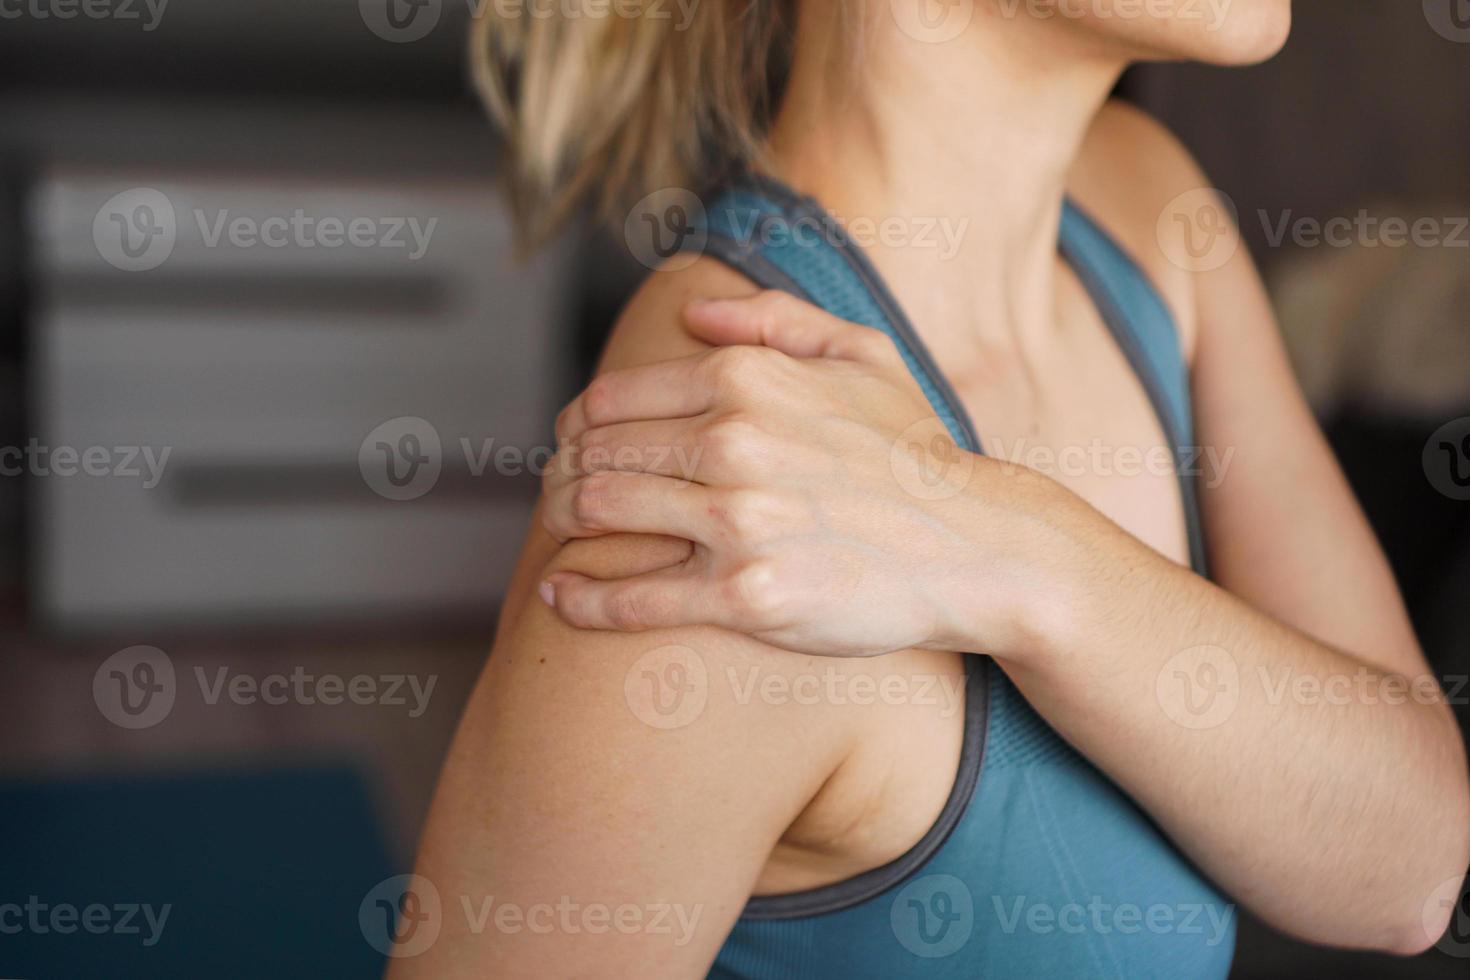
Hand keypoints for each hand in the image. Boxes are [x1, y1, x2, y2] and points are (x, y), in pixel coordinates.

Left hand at [538, 291, 1060, 657]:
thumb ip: (771, 319)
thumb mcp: (863, 352)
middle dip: (562, 477)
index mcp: (747, 378)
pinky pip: (634, 596)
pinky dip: (582, 598)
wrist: (978, 546)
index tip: (573, 449)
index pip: (612, 399)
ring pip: (600, 515)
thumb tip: (691, 312)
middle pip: (596, 456)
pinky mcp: (748, 597)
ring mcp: (739, 522)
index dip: (576, 427)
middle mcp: (734, 441)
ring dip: (561, 527)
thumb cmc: (914, 451)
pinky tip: (561, 595)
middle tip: (556, 497)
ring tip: (558, 537)